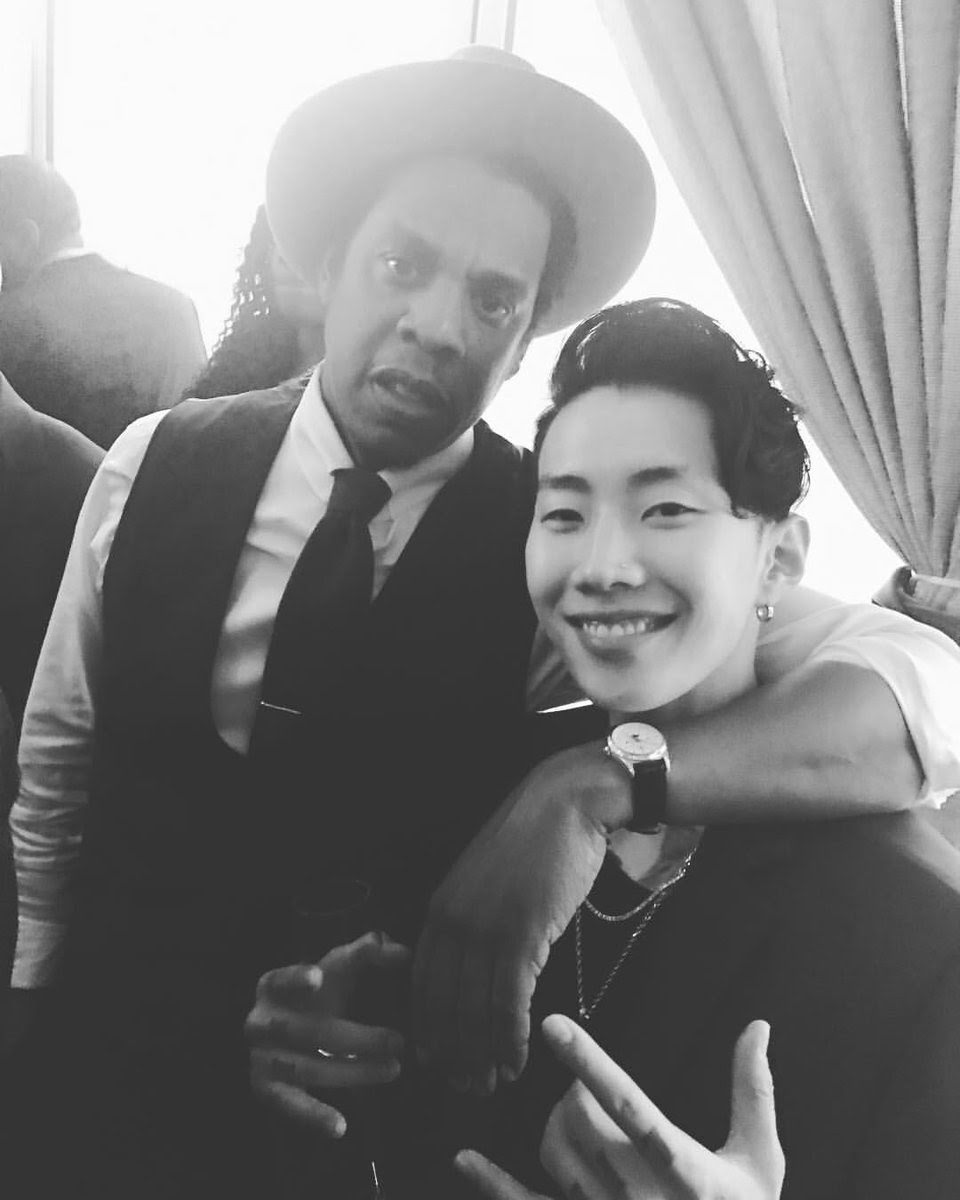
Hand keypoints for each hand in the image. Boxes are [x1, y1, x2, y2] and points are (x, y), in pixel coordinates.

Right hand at [245, 930, 410, 1135]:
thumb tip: (403, 952)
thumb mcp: (339, 968)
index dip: (297, 978)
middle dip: (356, 1038)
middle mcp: (261, 1022)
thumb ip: (368, 954)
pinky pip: (291, 1106)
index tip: (319, 978)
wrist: (288, 1030)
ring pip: (305, 1068)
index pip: (282, 978)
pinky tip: (340, 1127)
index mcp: (273, 986)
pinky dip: (314, 1116)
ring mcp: (262, 1059)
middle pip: (307, 1031)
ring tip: (393, 1070)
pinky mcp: (267, 1090)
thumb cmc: (321, 993)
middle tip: (398, 1040)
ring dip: (351, 1072)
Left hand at [412, 744, 622, 1089]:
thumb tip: (472, 964)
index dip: (429, 1027)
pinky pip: (509, 1000)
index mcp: (439, 908)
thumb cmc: (533, 840)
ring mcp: (486, 929)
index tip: (433, 1060)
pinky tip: (515, 1060)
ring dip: (482, 1054)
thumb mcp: (485, 879)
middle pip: (445, 1004)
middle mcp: (454, 922)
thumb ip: (471, 918)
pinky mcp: (521, 935)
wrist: (566, 804)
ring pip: (476, 1009)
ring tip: (490, 1084)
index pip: (423, 983)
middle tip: (463, 1087)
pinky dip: (510, 1037)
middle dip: (452, 1052)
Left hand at [456, 1016, 782, 1199]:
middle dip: (578, 1089)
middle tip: (591, 1087)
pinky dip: (493, 1184)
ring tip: (577, 1115)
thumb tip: (757, 1026)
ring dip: (556, 1123)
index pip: (628, 1105)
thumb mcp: (760, 1163)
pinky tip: (465, 1160)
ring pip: (555, 1154)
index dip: (589, 1063)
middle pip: (580, 1122)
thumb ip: (753, 1091)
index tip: (554, 1025)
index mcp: (683, 1169)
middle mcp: (639, 1196)